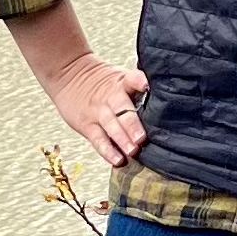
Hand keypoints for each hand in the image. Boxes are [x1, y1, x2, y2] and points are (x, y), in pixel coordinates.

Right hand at [46, 51, 147, 165]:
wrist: (68, 75)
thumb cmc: (101, 80)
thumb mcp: (119, 76)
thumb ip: (138, 86)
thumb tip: (168, 95)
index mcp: (121, 82)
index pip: (131, 79)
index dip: (139, 81)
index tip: (146, 86)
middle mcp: (110, 97)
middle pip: (122, 109)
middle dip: (132, 125)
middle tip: (142, 138)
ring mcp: (98, 112)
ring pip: (111, 126)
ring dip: (122, 140)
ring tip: (133, 151)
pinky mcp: (87, 125)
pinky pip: (98, 139)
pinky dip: (108, 151)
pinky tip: (117, 160)